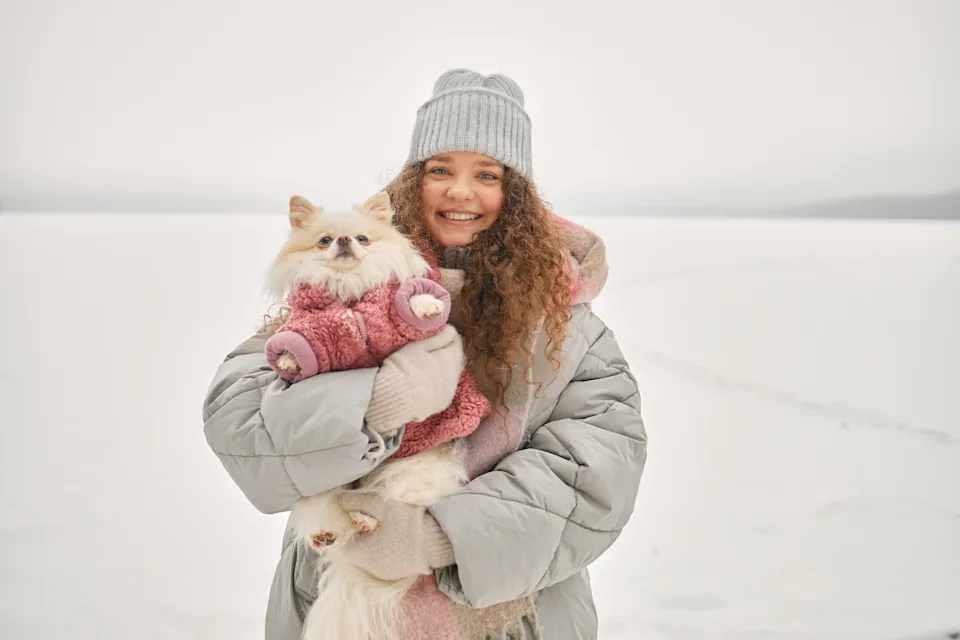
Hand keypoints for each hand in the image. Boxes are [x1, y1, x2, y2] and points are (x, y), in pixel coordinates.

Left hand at [336, 491, 454, 581]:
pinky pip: (385, 562)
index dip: (346, 528)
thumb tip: (339, 500)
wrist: (441, 541)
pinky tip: (398, 538)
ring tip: (387, 527)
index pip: (341, 543)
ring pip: (371, 557)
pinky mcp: (401, 574)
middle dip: (360, 535)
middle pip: (356, 550)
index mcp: (362, 554)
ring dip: (374, 543)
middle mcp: (371, 569)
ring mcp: (387, 574)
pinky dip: (387, 550)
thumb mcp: (382, 506)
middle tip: (372, 518)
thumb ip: (357, 501)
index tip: (355, 516)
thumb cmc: (409, 522)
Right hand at [364, 326, 464, 433]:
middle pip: (457, 359)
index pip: (457, 342)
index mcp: (451, 359)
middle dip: (449, 352)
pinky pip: (446, 388)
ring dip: (445, 368)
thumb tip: (451, 330)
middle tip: (435, 347)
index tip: (440, 332)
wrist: (395, 399)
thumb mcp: (418, 346)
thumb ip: (438, 338)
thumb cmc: (404, 367)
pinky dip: (440, 382)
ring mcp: (450, 392)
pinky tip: (428, 381)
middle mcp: (455, 376)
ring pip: (452, 375)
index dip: (449, 335)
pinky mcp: (443, 403)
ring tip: (430, 365)